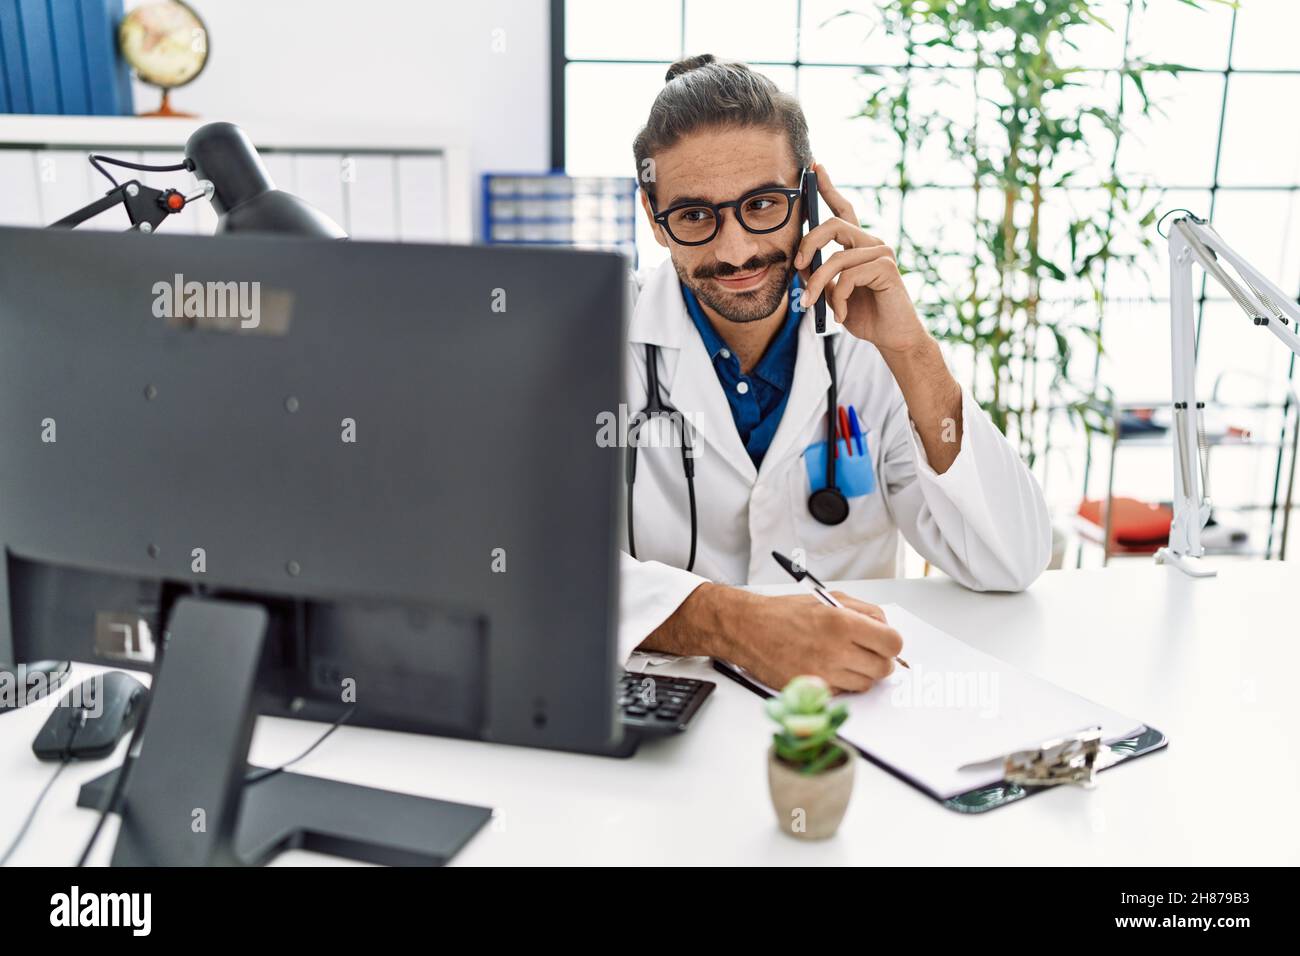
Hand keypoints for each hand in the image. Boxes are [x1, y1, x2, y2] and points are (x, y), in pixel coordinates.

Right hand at [730, 590, 902, 693]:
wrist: (749, 629)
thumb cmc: (785, 613)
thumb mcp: (829, 598)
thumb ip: (864, 611)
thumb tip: (886, 628)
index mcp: (842, 622)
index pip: (892, 643)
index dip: (891, 644)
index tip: (884, 644)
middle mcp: (835, 650)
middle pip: (883, 668)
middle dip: (878, 660)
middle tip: (865, 652)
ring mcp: (824, 673)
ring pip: (865, 684)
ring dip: (860, 673)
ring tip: (842, 658)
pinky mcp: (813, 690)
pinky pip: (843, 692)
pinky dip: (840, 683)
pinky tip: (826, 667)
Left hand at [793, 163, 928, 355]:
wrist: (890, 337)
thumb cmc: (860, 314)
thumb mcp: (829, 293)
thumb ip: (816, 274)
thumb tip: (799, 263)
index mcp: (857, 245)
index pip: (842, 210)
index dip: (828, 188)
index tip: (815, 167)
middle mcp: (871, 242)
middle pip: (832, 226)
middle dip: (807, 245)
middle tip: (796, 267)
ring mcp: (881, 253)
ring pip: (836, 258)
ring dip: (817, 285)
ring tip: (810, 305)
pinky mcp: (887, 268)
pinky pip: (848, 276)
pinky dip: (836, 298)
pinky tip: (839, 314)